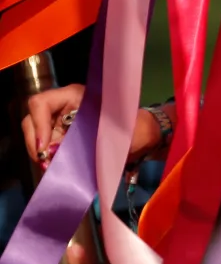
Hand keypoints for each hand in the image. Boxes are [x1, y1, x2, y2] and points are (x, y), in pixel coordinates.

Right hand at [21, 86, 164, 166]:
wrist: (144, 137)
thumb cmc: (133, 128)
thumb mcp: (108, 133)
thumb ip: (80, 141)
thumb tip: (52, 154)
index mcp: (74, 95)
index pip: (40, 103)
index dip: (37, 125)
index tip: (45, 148)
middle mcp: (63, 106)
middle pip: (32, 120)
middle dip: (35, 143)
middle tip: (46, 163)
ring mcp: (61, 120)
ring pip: (37, 135)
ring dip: (41, 153)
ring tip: (51, 168)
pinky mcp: (63, 135)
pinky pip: (47, 145)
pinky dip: (48, 157)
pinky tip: (55, 168)